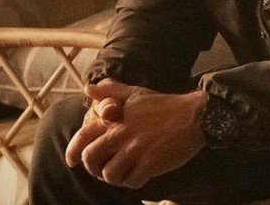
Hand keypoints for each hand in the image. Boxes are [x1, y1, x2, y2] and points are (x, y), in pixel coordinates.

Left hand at [65, 79, 207, 188]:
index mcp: (116, 118)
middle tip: (104, 170)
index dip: (73, 151)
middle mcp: (122, 134)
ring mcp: (136, 150)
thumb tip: (87, 87)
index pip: (83, 136)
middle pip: (91, 159)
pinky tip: (141, 176)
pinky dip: (133, 182)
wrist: (196, 115)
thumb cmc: (166, 105)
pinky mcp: (150, 163)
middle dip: (94, 168)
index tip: (72, 161)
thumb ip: (110, 91)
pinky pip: (131, 182)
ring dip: (115, 178)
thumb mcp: (136, 93)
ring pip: (109, 174)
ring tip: (124, 174)